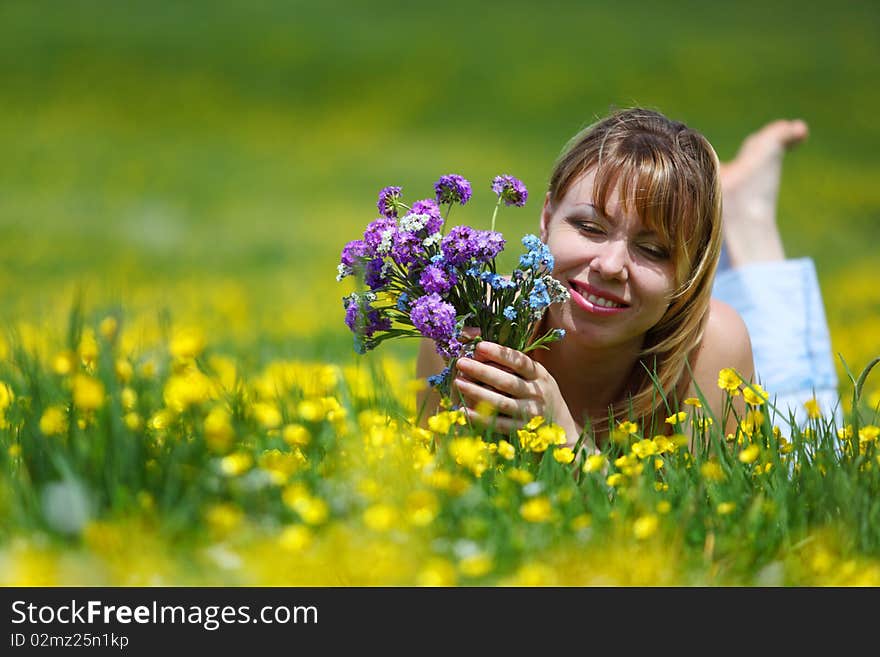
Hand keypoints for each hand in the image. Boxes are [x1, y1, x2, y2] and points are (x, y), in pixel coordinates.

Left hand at [452, 340, 577, 443]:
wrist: (563, 430)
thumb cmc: (540, 395)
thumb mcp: (536, 377)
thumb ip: (514, 365)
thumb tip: (479, 348)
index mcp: (540, 375)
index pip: (520, 361)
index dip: (500, 353)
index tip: (479, 346)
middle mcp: (538, 393)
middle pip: (507, 381)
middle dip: (482, 371)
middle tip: (461, 362)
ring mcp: (531, 413)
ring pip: (501, 402)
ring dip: (477, 392)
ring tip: (458, 383)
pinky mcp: (523, 431)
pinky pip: (499, 423)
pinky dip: (480, 417)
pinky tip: (463, 411)